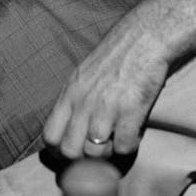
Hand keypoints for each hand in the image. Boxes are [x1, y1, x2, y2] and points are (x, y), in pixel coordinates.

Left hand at [43, 8, 169, 158]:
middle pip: (69, 150)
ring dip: (107, 154)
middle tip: (98, 150)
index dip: (60, 150)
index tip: (74, 150)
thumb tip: (71, 128)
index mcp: (70, 92)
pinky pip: (123, 147)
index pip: (50, 136)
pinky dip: (128, 146)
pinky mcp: (131, 110)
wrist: (146, 37)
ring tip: (116, 140)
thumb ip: (76, 99)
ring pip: (95, 154)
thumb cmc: (117, 54)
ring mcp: (106, 107)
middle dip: (83, 158)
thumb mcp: (85, 73)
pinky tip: (133, 133)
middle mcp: (84, 102)